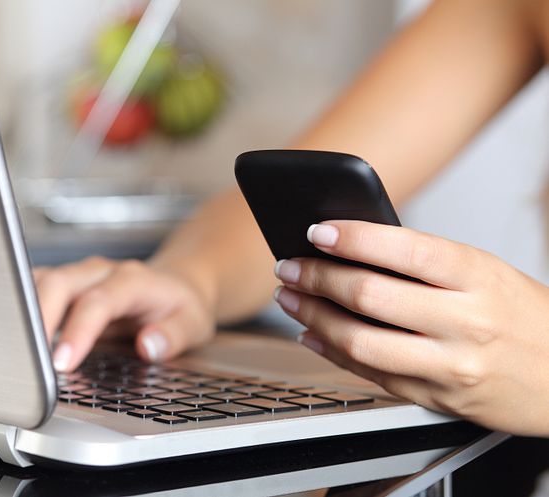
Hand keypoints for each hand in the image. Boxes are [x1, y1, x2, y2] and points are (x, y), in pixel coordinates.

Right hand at [33, 257, 215, 372]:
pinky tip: (14, 338)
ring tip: (15, 353)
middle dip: (38, 320)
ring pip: (39, 282)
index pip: (98, 301)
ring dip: (23, 314)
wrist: (174, 285)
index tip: (62, 363)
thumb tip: (149, 345)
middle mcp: (100, 273)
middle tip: (30, 362)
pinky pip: (33, 290)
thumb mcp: (193, 324)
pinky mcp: (63, 286)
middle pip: (59, 283)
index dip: (78, 331)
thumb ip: (174, 336)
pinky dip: (19, 312)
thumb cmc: (180, 306)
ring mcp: (79, 276)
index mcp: (133, 280)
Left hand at [273, 220, 548, 435]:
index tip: (317, 231)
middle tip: (289, 266)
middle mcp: (465, 321)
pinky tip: (313, 334)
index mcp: (477, 276)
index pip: (403, 249)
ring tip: (290, 300)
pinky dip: (332, 352)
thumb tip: (352, 248)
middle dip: (316, 277)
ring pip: (360, 341)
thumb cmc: (522, 316)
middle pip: (369, 295)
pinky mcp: (438, 398)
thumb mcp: (486, 272)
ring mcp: (450, 365)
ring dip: (312, 317)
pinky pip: (371, 375)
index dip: (352, 238)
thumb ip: (425, 262)